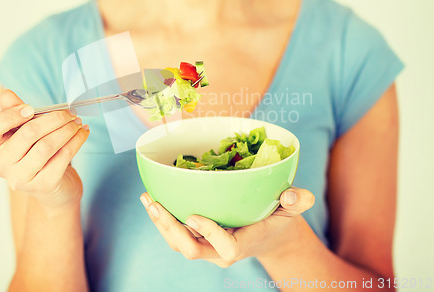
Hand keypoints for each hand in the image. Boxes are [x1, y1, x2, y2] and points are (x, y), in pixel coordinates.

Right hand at [0, 89, 89, 207]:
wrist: (55, 187)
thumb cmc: (38, 153)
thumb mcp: (26, 131)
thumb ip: (15, 111)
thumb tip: (6, 94)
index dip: (7, 116)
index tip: (30, 109)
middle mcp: (3, 165)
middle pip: (27, 134)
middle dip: (54, 119)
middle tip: (70, 113)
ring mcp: (21, 178)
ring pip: (47, 145)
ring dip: (67, 130)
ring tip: (77, 122)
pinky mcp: (44, 185)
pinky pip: (63, 157)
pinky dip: (76, 141)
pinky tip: (82, 133)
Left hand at [140, 187, 314, 266]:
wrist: (270, 235)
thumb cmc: (280, 218)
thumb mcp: (293, 208)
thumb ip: (298, 201)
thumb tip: (293, 195)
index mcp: (246, 242)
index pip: (227, 246)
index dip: (210, 233)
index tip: (194, 215)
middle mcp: (222, 250)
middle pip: (192, 249)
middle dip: (171, 229)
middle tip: (156, 204)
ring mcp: (209, 248)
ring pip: (179, 244)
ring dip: (160, 223)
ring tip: (148, 199)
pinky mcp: (200, 241)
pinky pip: (177, 236)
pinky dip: (163, 220)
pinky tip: (153, 200)